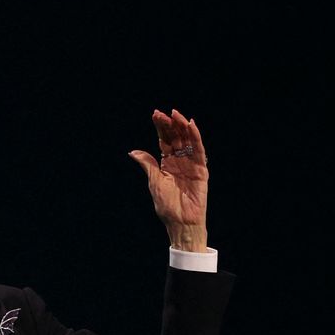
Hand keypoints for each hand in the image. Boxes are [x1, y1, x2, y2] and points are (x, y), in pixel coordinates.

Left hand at [129, 108, 208, 251]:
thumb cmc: (166, 205)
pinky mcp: (201, 170)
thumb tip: (133, 152)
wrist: (180, 221)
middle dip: (170, 125)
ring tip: (176, 115)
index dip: (161, 128)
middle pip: (176, 138)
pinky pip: (199, 150)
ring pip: (187, 141)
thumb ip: (147, 164)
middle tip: (164, 113)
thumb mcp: (154, 182)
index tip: (155, 115)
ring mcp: (191, 164)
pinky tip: (191, 125)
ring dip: (182, 127)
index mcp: (167, 164)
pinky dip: (196, 137)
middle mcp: (180, 161)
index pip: (164, 141)